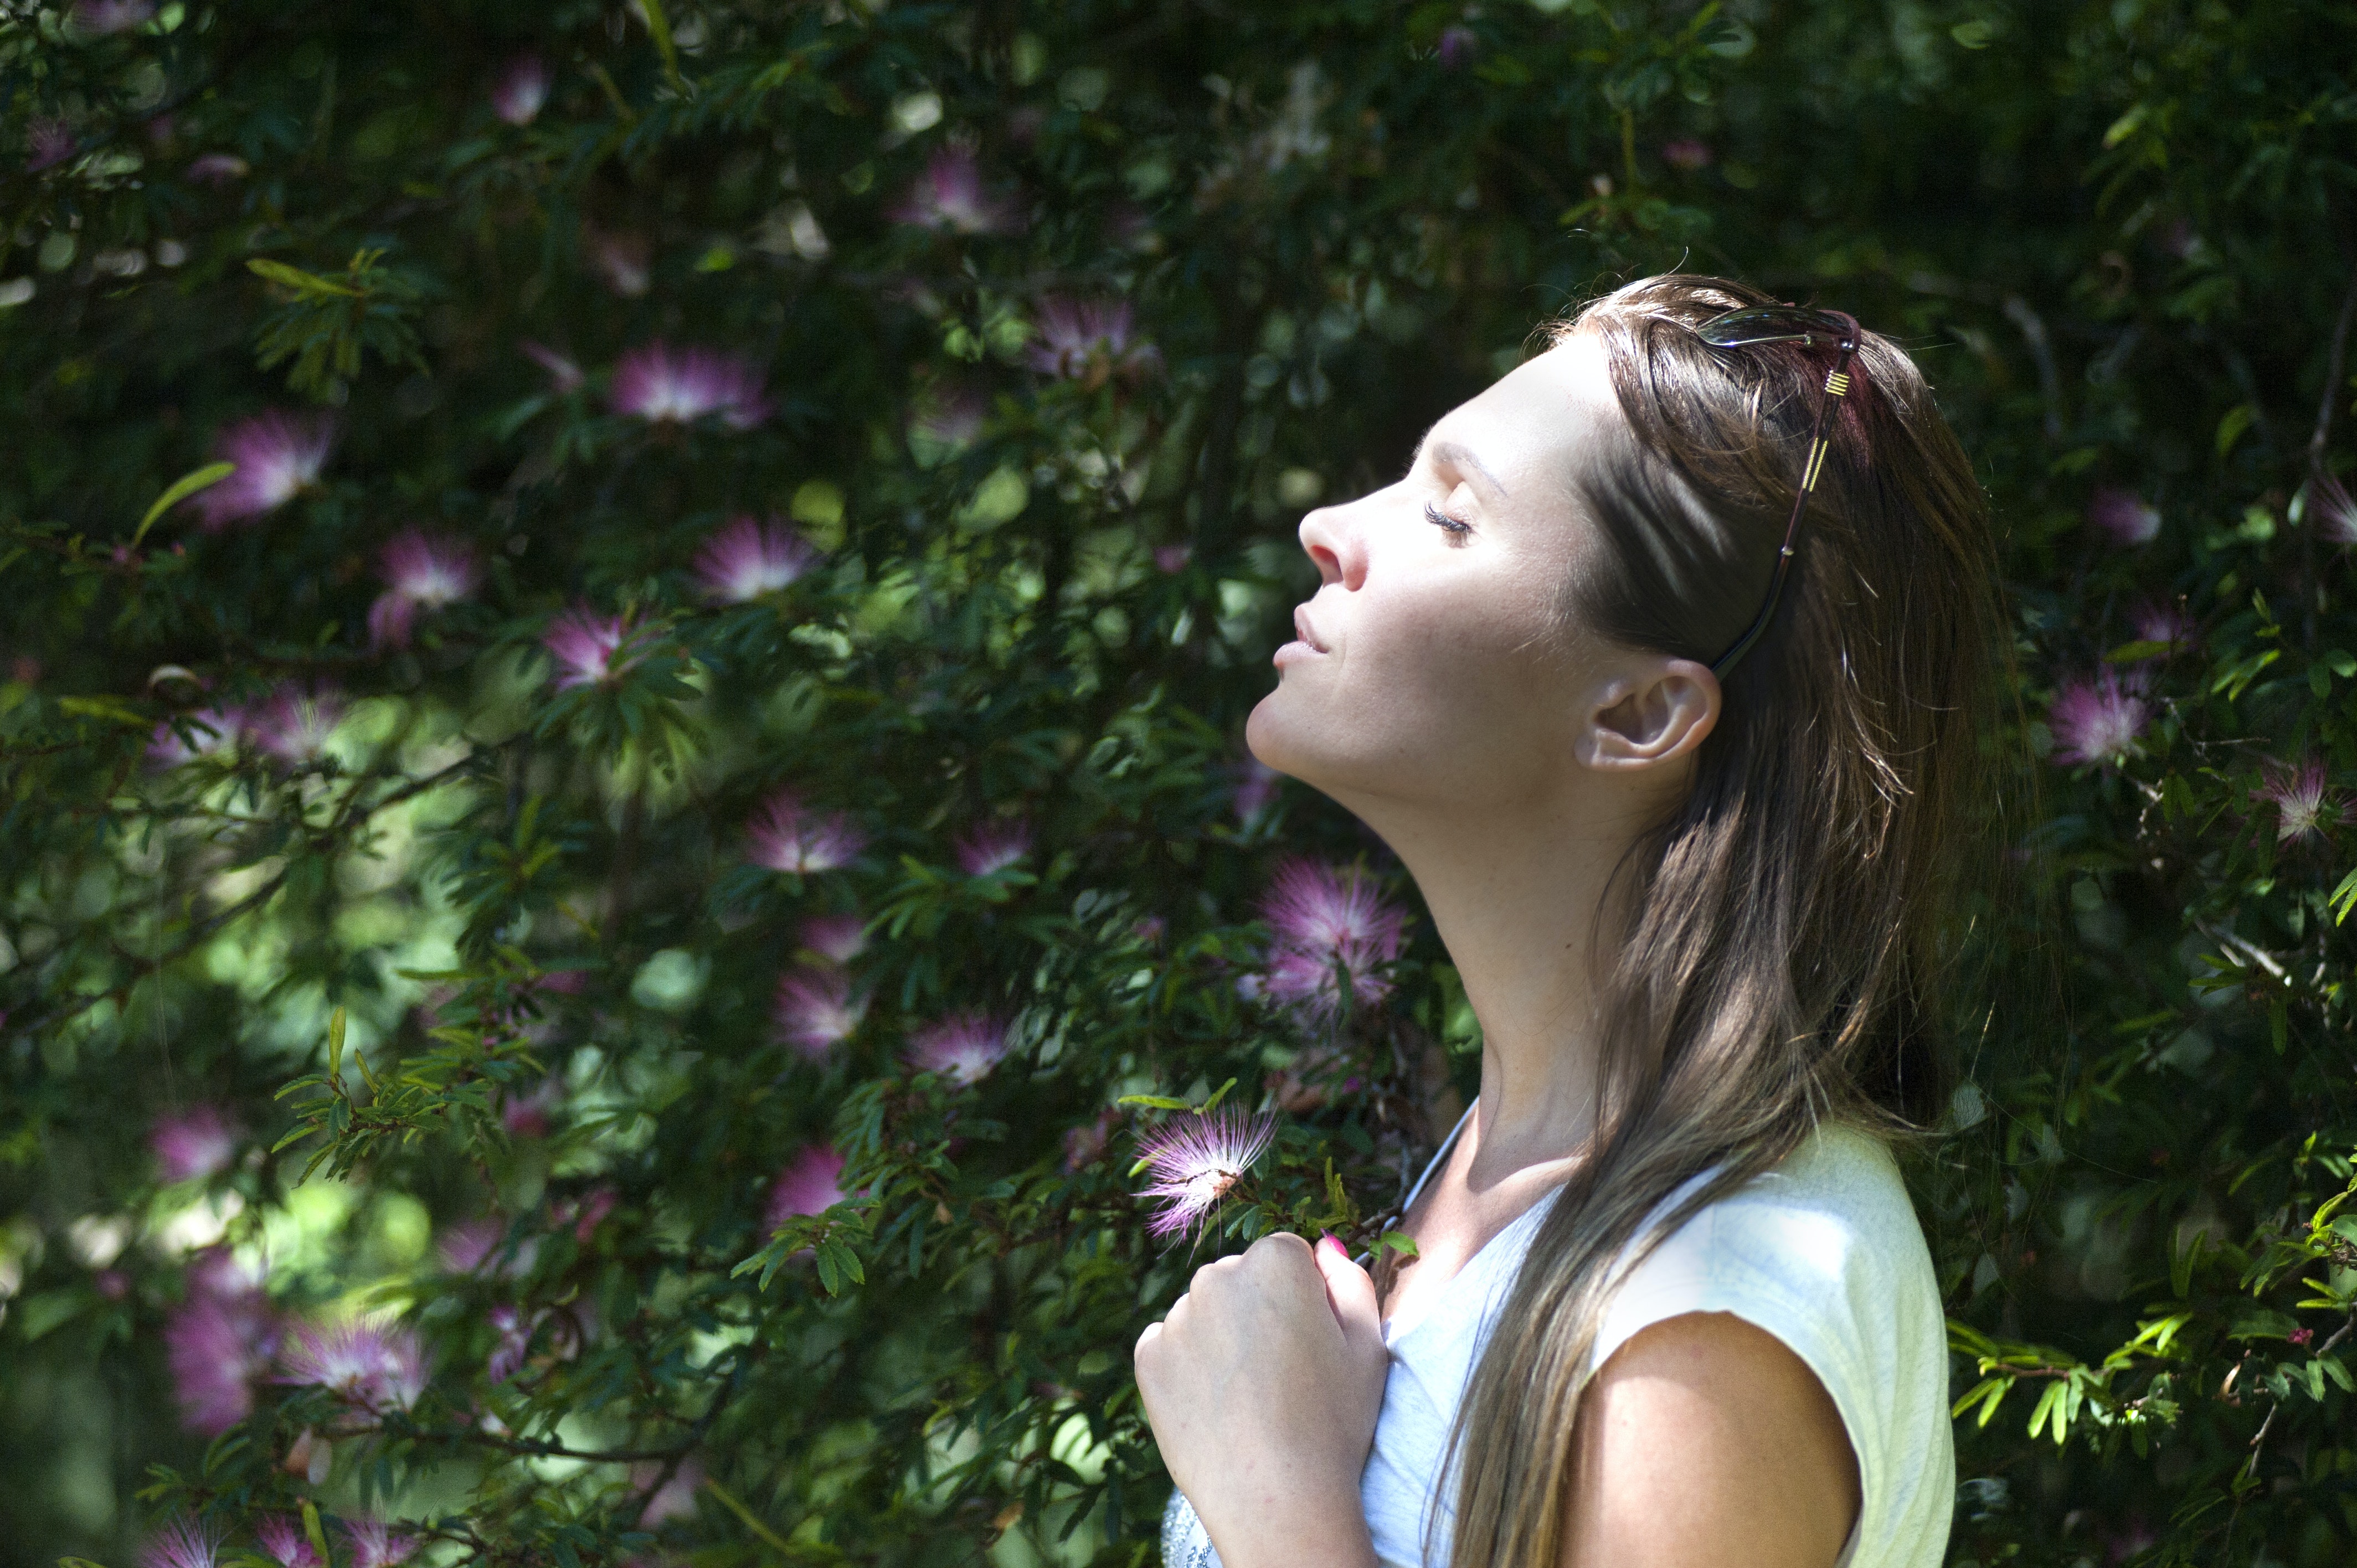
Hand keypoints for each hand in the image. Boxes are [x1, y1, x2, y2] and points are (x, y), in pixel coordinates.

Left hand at [1134, 1232, 1387, 1567]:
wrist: (1275, 1499)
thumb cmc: (1333, 1424)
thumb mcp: (1368, 1347)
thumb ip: (1350, 1284)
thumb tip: (1326, 1249)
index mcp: (1275, 1262)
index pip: (1289, 1256)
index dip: (1305, 1298)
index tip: (1311, 1342)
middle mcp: (1217, 1276)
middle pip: (1241, 1279)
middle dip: (1258, 1310)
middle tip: (1282, 1375)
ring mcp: (1177, 1317)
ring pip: (1205, 1313)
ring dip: (1222, 1337)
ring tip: (1250, 1398)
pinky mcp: (1148, 1357)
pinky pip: (1171, 1345)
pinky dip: (1189, 1367)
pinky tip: (1218, 1406)